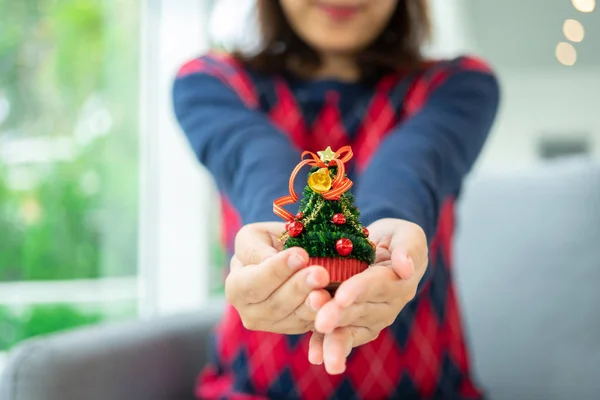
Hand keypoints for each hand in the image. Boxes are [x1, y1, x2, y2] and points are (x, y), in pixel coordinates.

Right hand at [225, 222, 331, 334]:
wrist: (290, 259)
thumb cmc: (273, 241)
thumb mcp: (261, 235)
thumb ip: (259, 248)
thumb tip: (269, 261)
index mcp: (236, 283)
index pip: (253, 281)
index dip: (276, 270)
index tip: (300, 255)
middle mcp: (248, 310)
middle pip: (273, 303)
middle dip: (298, 287)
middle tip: (321, 273)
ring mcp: (268, 323)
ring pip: (292, 317)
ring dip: (311, 304)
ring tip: (327, 290)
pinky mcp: (291, 329)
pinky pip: (306, 324)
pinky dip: (321, 314)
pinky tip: (334, 304)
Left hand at [309, 218, 428, 373]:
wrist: (381, 250)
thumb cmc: (394, 238)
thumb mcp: (406, 233)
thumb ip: (408, 247)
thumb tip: (405, 267)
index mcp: (399, 281)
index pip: (377, 284)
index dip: (360, 290)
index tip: (342, 296)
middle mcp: (387, 305)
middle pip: (361, 310)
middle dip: (339, 316)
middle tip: (322, 322)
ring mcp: (372, 319)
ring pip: (351, 328)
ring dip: (332, 338)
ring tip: (318, 352)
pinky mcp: (356, 326)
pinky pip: (342, 336)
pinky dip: (325, 346)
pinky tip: (314, 356)